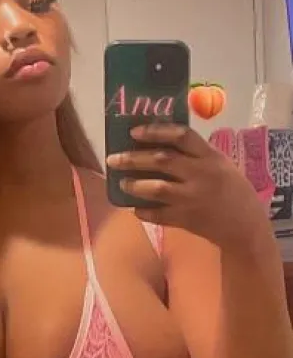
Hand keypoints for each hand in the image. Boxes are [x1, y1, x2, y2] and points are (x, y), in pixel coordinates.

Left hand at [106, 124, 265, 247]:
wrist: (244, 226)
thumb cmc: (233, 190)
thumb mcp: (220, 164)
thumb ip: (196, 154)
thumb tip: (160, 142)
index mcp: (210, 156)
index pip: (181, 135)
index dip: (155, 131)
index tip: (134, 132)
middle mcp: (200, 175)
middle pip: (162, 160)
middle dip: (134, 158)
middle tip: (114, 159)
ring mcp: (192, 198)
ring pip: (157, 188)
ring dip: (135, 185)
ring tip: (122, 183)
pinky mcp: (186, 220)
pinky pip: (159, 215)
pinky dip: (144, 211)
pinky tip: (135, 208)